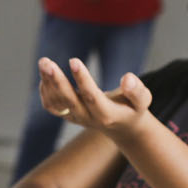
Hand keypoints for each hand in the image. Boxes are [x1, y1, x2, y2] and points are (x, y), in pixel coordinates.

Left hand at [38, 57, 153, 139]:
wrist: (122, 126)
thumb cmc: (133, 108)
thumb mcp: (143, 101)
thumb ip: (137, 91)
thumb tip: (127, 78)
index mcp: (107, 115)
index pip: (92, 97)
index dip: (82, 80)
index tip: (74, 61)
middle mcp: (88, 118)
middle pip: (69, 101)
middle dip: (57, 81)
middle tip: (47, 62)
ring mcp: (76, 118)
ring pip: (56, 103)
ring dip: (48, 82)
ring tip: (44, 62)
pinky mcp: (68, 115)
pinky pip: (52, 106)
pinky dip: (46, 91)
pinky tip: (45, 74)